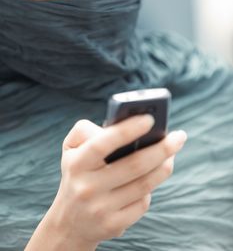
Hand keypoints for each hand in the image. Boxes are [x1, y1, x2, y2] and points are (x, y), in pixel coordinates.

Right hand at [52, 115, 186, 248]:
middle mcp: (87, 188)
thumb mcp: (72, 149)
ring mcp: (101, 209)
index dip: (127, 130)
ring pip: (144, 185)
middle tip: (179, 136)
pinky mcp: (113, 225)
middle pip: (135, 165)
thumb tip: (120, 126)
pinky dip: (151, 187)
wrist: (69, 222)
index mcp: (77, 163)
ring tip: (173, 152)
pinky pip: (142, 203)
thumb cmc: (78, 174)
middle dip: (162, 148)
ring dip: (164, 166)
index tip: (150, 119)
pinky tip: (153, 177)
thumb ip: (88, 130)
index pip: (103, 144)